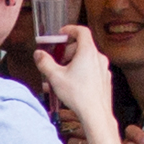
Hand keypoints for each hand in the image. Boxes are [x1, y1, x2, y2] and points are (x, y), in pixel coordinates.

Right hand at [32, 19, 118, 133]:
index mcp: (88, 52)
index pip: (81, 31)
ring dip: (73, 63)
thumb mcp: (55, 77)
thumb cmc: (78, 95)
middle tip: (57, 61)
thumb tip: (39, 54)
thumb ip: (45, 62)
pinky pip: (91, 70)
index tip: (61, 34)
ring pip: (86, 59)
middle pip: (82, 46)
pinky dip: (81, 72)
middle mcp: (98, 57)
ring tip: (62, 76)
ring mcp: (103, 69)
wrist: (95, 113)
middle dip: (67, 51)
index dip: (70, 29)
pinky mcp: (104, 79)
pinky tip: (72, 85)